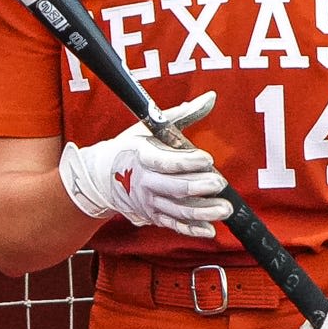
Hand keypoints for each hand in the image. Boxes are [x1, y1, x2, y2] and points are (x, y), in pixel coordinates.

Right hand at [57, 95, 233, 237]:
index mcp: (142, 156)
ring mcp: (148, 202)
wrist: (102, 177)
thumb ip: (183, 114)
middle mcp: (144, 182)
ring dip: (202, 212)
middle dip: (199, 187)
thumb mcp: (152, 126)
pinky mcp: (153, 216)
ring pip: (177, 210)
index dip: (187, 162)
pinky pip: (173, 225)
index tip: (207, 158)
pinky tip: (209, 231)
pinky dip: (191, 229)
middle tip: (220, 184)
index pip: (166, 161)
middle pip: (174, 188)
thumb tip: (211, 97)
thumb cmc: (132, 146)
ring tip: (225, 209)